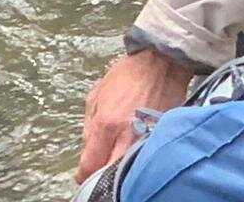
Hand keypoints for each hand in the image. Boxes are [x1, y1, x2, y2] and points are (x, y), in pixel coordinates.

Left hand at [76, 49, 192, 181]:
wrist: (159, 66)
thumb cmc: (126, 76)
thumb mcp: (96, 95)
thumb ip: (89, 126)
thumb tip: (86, 149)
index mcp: (106, 124)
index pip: (91, 164)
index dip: (84, 175)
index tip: (83, 177)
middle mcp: (127, 136)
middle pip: (110, 173)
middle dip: (101, 177)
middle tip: (98, 174)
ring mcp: (146, 140)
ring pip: (129, 170)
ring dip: (120, 171)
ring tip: (115, 164)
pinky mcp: (161, 140)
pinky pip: (145, 159)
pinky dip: (137, 162)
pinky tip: (133, 157)